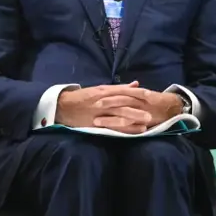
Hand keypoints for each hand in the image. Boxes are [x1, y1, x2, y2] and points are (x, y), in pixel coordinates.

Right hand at [57, 82, 182, 133]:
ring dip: (134, 118)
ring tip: (147, 122)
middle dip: (138, 107)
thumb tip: (136, 84)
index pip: (123, 91)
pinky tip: (136, 131)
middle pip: (123, 103)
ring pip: (119, 115)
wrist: (63, 106)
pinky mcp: (96, 124)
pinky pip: (113, 126)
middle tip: (152, 111)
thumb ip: (119, 88)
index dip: (137, 93)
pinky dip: (125, 129)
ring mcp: (99, 113)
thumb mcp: (101, 89)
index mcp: (104, 91)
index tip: (150, 95)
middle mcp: (103, 101)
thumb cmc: (84, 97)